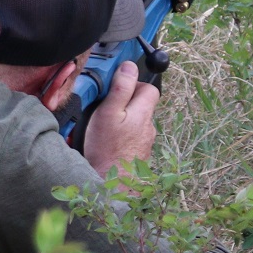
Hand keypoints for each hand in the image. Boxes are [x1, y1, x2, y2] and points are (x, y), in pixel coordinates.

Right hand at [83, 60, 159, 175]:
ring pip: (135, 123)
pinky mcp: (138, 155)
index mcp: (143, 112)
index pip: (149, 88)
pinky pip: (130, 138)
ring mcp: (144, 142)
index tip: (118, 86)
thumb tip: (129, 67)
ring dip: (122, 121)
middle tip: (106, 107)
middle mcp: (148, 127)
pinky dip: (121, 137)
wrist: (111, 186)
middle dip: (125, 102)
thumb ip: (120, 88)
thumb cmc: (108, 150)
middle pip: (141, 105)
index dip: (134, 83)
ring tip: (102, 127)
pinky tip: (107, 143)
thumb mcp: (108, 112)